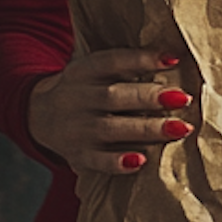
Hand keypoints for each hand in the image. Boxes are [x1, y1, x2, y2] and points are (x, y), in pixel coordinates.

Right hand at [27, 48, 191, 174]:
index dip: (142, 59)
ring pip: (110, 129)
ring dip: (146, 129)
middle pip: (113, 96)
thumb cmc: (86, 89)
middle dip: (149, 97)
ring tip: (180, 129)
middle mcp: (78, 98)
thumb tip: (174, 61)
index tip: (173, 59)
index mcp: (84, 71)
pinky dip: (118, 162)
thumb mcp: (95, 70)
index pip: (112, 61)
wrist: (38, 114)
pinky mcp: (77, 154)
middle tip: (184, 98)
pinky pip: (97, 160)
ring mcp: (76, 128)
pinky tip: (141, 161)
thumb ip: (125, 67)